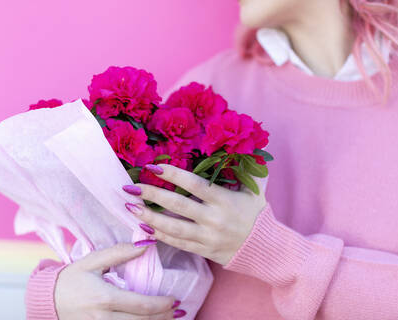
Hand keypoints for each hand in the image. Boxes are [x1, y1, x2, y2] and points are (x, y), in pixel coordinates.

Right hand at [55, 242, 185, 318]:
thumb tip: (145, 244)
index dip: (161, 304)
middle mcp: (103, 318)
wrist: (46, 300)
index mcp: (104, 297)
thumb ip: (119, 253)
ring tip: (167, 318)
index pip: (141, 305)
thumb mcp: (93, 261)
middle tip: (176, 310)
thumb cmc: (71, 278)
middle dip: (163, 317)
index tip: (174, 300)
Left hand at [122, 164, 267, 265]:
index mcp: (225, 200)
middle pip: (178, 205)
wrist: (266, 249)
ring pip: (174, 228)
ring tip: (131, 208)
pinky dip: (160, 237)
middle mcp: (214, 219)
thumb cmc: (257, 215)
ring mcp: (207, 237)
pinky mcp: (203, 251)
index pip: (194, 185)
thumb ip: (243, 170)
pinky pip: (178, 244)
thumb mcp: (254, 190)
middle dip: (153, 195)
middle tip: (132, 187)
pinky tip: (144, 228)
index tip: (153, 167)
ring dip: (150, 218)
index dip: (173, 174)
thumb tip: (235, 148)